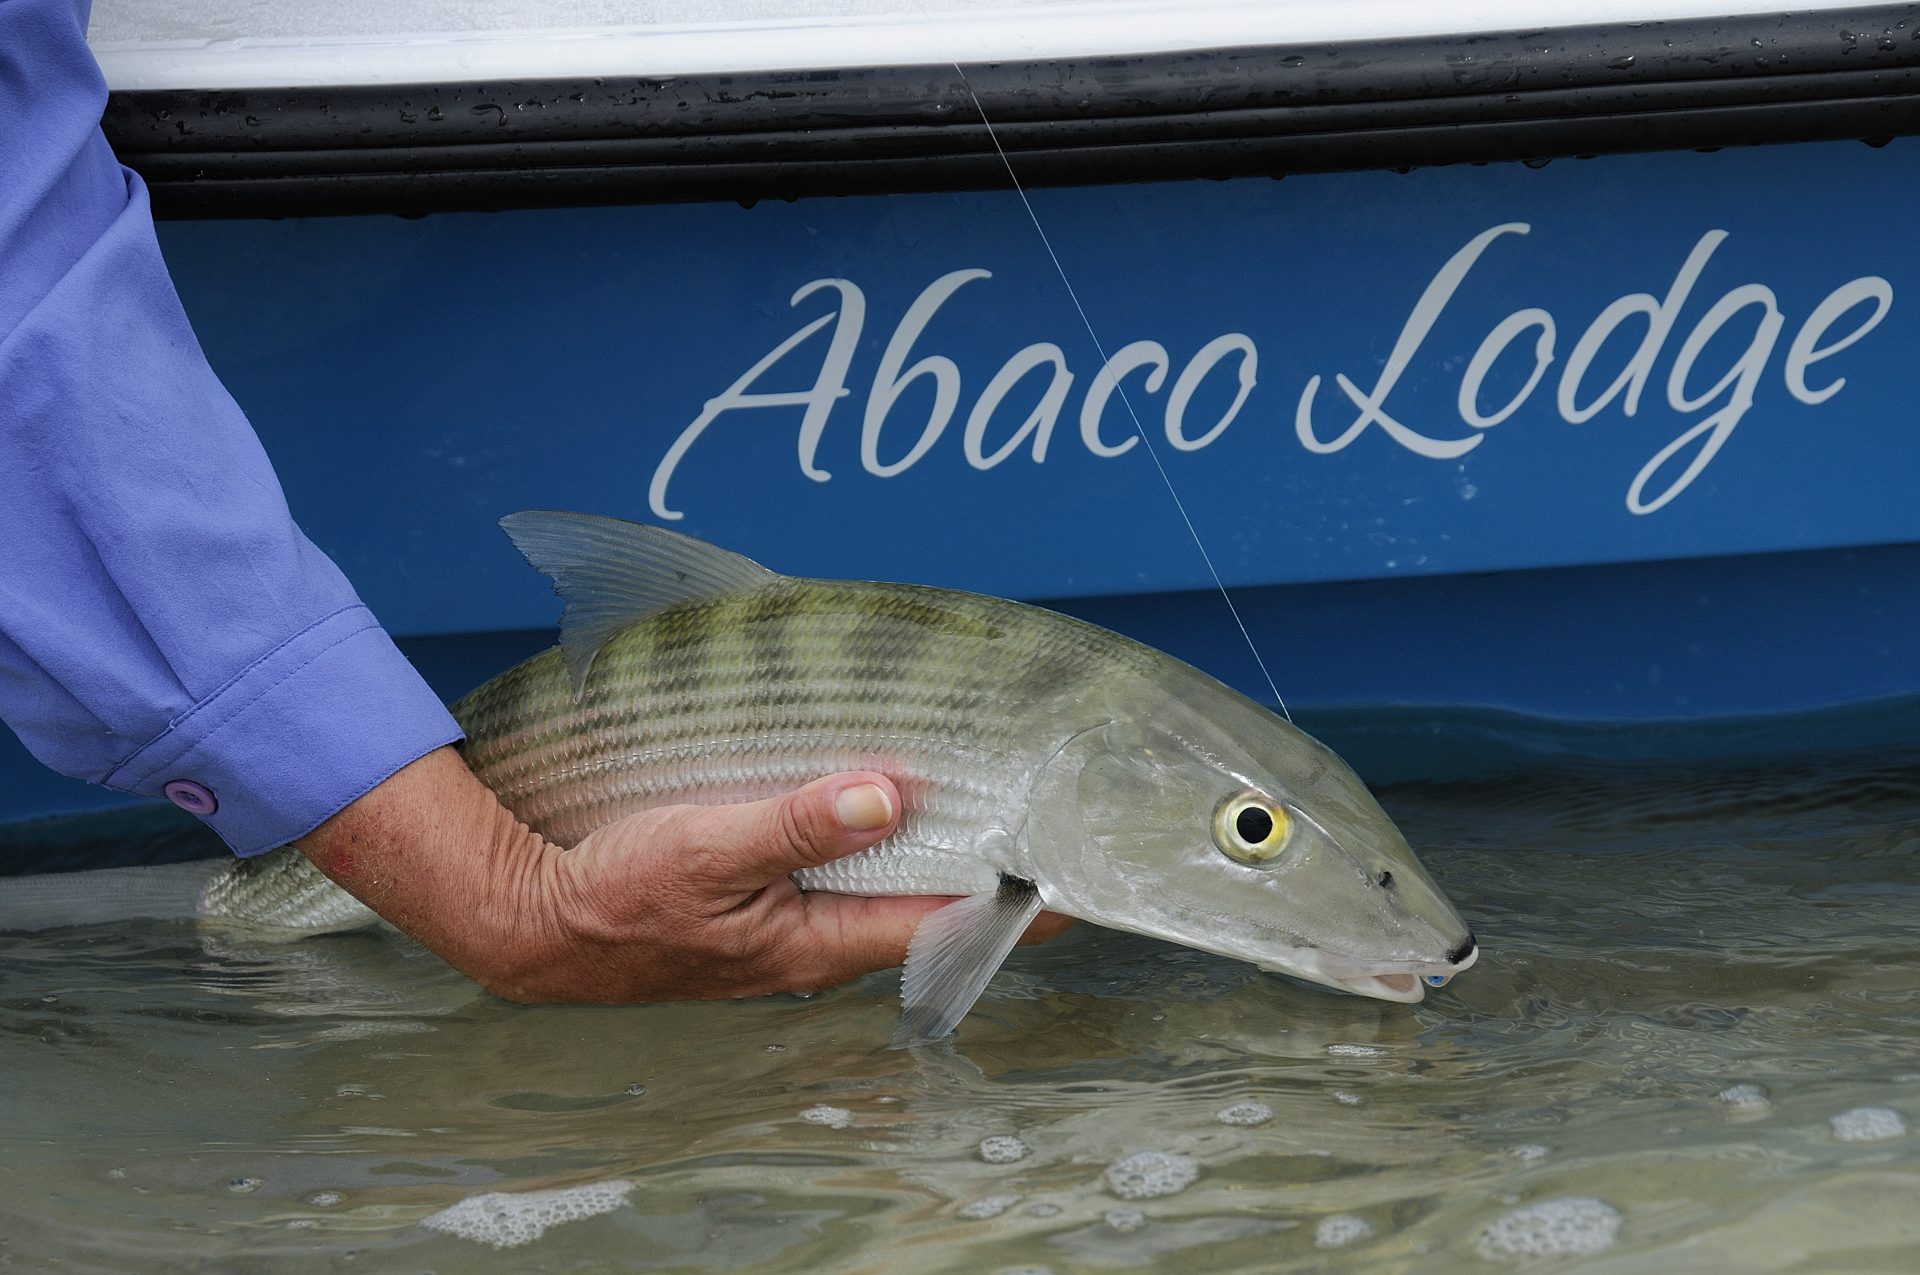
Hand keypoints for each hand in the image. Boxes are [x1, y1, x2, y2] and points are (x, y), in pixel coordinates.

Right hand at [296, 746, 1068, 1002]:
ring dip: (932, 843)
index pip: (943, 921)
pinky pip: (840, 869)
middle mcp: (814, 940)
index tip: (1081, 871)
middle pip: (925, 902)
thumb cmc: (611, 895)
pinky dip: (876, 834)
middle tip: (1047, 812)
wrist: (527, 917)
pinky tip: (884, 792)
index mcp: (816, 940)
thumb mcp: (707, 849)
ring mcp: (788, 923)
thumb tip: (891, 793)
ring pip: (884, 884)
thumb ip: (799, 824)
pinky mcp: (760, 901)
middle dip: (987, 864)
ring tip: (987, 791)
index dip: (1016, 899)